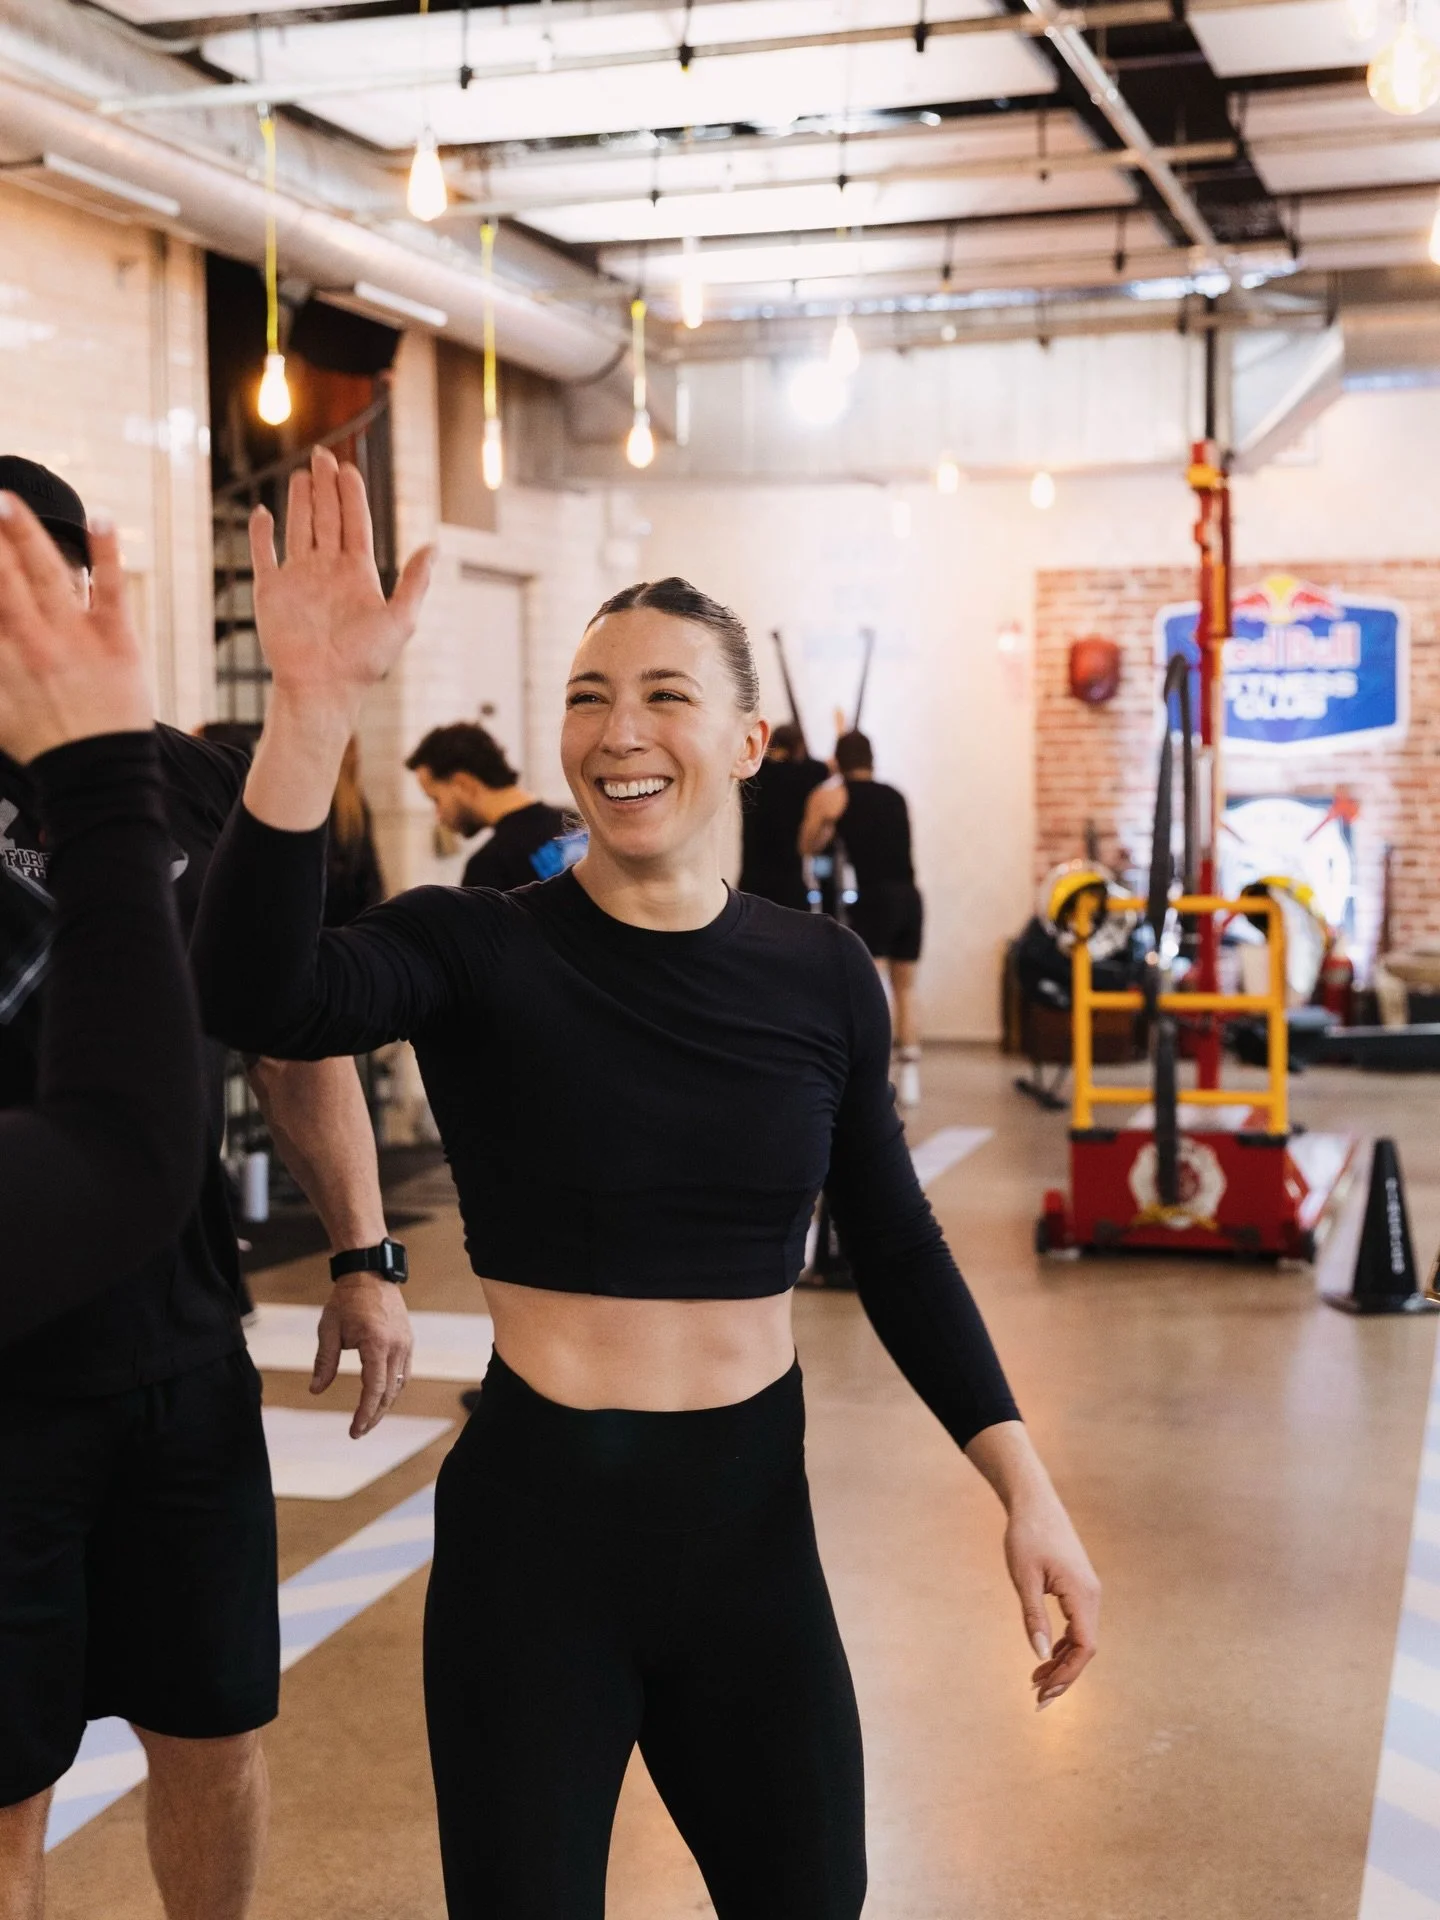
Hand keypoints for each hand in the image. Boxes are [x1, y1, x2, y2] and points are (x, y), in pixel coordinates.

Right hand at [0, 494, 149, 762]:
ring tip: (10, 502)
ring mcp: (75, 637)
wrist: (98, 775)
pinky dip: (106, 552)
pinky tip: (102, 519)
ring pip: (47, 572)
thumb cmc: (42, 745)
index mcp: (0, 654)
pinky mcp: (118, 640)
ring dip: (27, 532)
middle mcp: (32, 639)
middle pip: (3, 575)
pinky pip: (111, 588)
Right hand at [250, 445, 431, 716]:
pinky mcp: (271, 590)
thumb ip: (415, 581)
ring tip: (301, 473)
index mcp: (357, 573)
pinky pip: (263, 554)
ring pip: (299, 528)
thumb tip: (434, 546)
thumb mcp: (401, 619)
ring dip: (299, 501)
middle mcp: (327, 570)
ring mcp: (298, 578)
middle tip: (322, 455)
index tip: (348, 468)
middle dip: (325, 486)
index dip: (352, 495)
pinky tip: (263, 512)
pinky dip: (261, 533)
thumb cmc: (364, 661)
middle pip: (327, 517)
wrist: (322, 686)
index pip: (355, 523)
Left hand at [311, 1273, 413, 1438]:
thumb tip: (316, 1390)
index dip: (365, 1413)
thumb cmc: (346, 1300)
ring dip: (385, 1403)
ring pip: (400, 1384)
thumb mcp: (329, 1329)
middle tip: (359, 1431)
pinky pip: (404, 1371)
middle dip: (375, 1415)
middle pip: (389, 1392)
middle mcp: (397, 1346)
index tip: (355, 1430)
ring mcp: (406, 1342)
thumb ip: (324, 1362)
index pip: (374, 1389)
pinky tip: (382, 1395)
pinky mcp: (408, 1339)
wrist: (369, 1272)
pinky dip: (393, 1387)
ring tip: (369, 1417)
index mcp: (377, 1344)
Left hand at [1004, 1491, 1100, 1710]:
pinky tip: (1043, 1656)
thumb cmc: (1026, 1536)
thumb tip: (1039, 1656)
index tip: (1044, 1693)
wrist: (1034, 1502)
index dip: (1067, 1674)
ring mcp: (1087, 1592)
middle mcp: (1092, 1596)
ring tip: (1035, 1682)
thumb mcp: (1023, 1578)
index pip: (1084, 1647)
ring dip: (1062, 1662)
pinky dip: (1062, 1644)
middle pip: (1085, 1649)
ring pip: (1082, 1639)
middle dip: (1064, 1676)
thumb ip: (1033, 1617)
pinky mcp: (1079, 1589)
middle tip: (1037, 1699)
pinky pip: (1077, 1626)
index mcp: (1082, 1594)